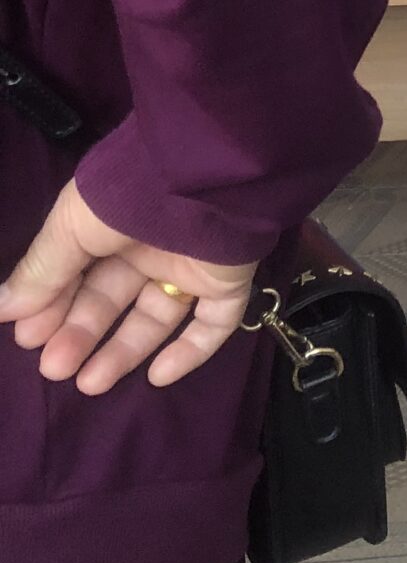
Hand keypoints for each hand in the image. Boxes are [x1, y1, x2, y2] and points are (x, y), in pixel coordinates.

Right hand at [0, 179, 256, 393]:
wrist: (203, 179)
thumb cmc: (129, 197)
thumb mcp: (70, 227)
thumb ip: (42, 269)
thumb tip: (3, 310)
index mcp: (113, 228)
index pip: (79, 277)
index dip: (54, 308)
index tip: (29, 339)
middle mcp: (151, 247)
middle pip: (113, 301)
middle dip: (82, 335)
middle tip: (56, 368)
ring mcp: (192, 265)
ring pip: (156, 317)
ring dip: (124, 352)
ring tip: (90, 383)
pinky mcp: (229, 281)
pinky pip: (214, 322)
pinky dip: (190, 351)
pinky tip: (159, 376)